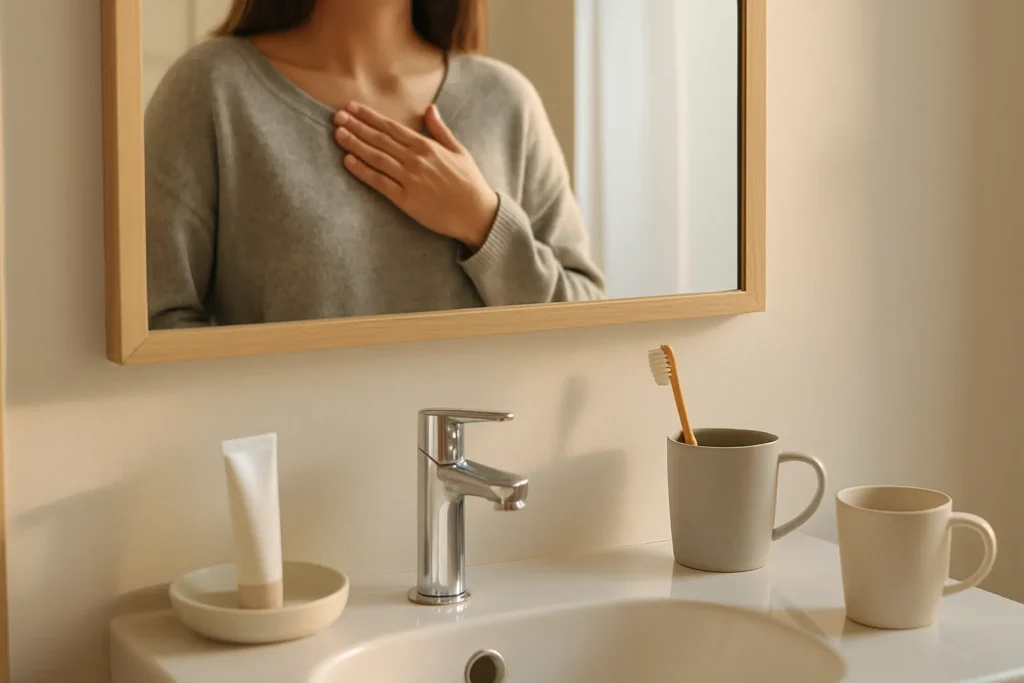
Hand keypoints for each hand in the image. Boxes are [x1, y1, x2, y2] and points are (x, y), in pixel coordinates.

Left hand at [333, 102, 498, 250]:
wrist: (476, 213)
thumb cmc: (470, 182)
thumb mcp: (459, 150)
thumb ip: (440, 130)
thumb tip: (430, 109)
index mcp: (427, 146)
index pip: (392, 127)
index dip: (370, 117)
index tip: (352, 107)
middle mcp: (415, 159)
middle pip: (379, 139)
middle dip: (356, 126)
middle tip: (336, 116)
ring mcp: (410, 179)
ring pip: (376, 158)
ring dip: (355, 145)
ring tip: (338, 134)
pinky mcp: (406, 200)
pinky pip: (379, 183)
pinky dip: (363, 171)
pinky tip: (348, 161)